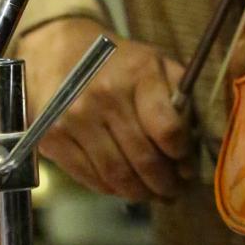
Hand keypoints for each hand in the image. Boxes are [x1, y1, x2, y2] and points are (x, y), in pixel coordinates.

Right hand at [15, 16, 191, 200]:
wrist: (61, 50)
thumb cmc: (119, 62)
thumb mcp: (157, 65)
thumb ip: (180, 101)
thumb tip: (192, 150)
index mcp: (139, 74)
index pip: (168, 129)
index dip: (182, 156)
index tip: (187, 167)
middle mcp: (105, 96)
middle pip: (144, 159)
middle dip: (166, 184)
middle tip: (175, 192)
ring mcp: (74, 118)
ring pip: (117, 175)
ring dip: (141, 193)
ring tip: (153, 195)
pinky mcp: (52, 137)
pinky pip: (89, 177)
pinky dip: (111, 189)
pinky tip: (124, 187)